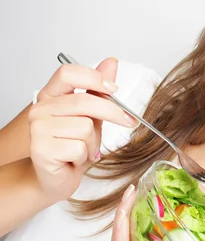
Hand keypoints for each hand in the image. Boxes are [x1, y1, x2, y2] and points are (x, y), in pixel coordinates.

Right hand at [28, 58, 135, 202]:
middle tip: (129, 121)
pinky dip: (85, 156)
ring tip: (85, 149)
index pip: (68, 73)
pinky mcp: (41, 149)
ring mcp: (38, 128)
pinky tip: (75, 159)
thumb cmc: (73, 146)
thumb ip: (99, 91)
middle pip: (84, 101)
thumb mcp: (92, 115)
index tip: (114, 90)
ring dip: (94, 143)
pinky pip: (79, 147)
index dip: (94, 78)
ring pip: (85, 127)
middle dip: (113, 113)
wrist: (56, 177)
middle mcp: (41, 109)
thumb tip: (111, 62)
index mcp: (52, 96)